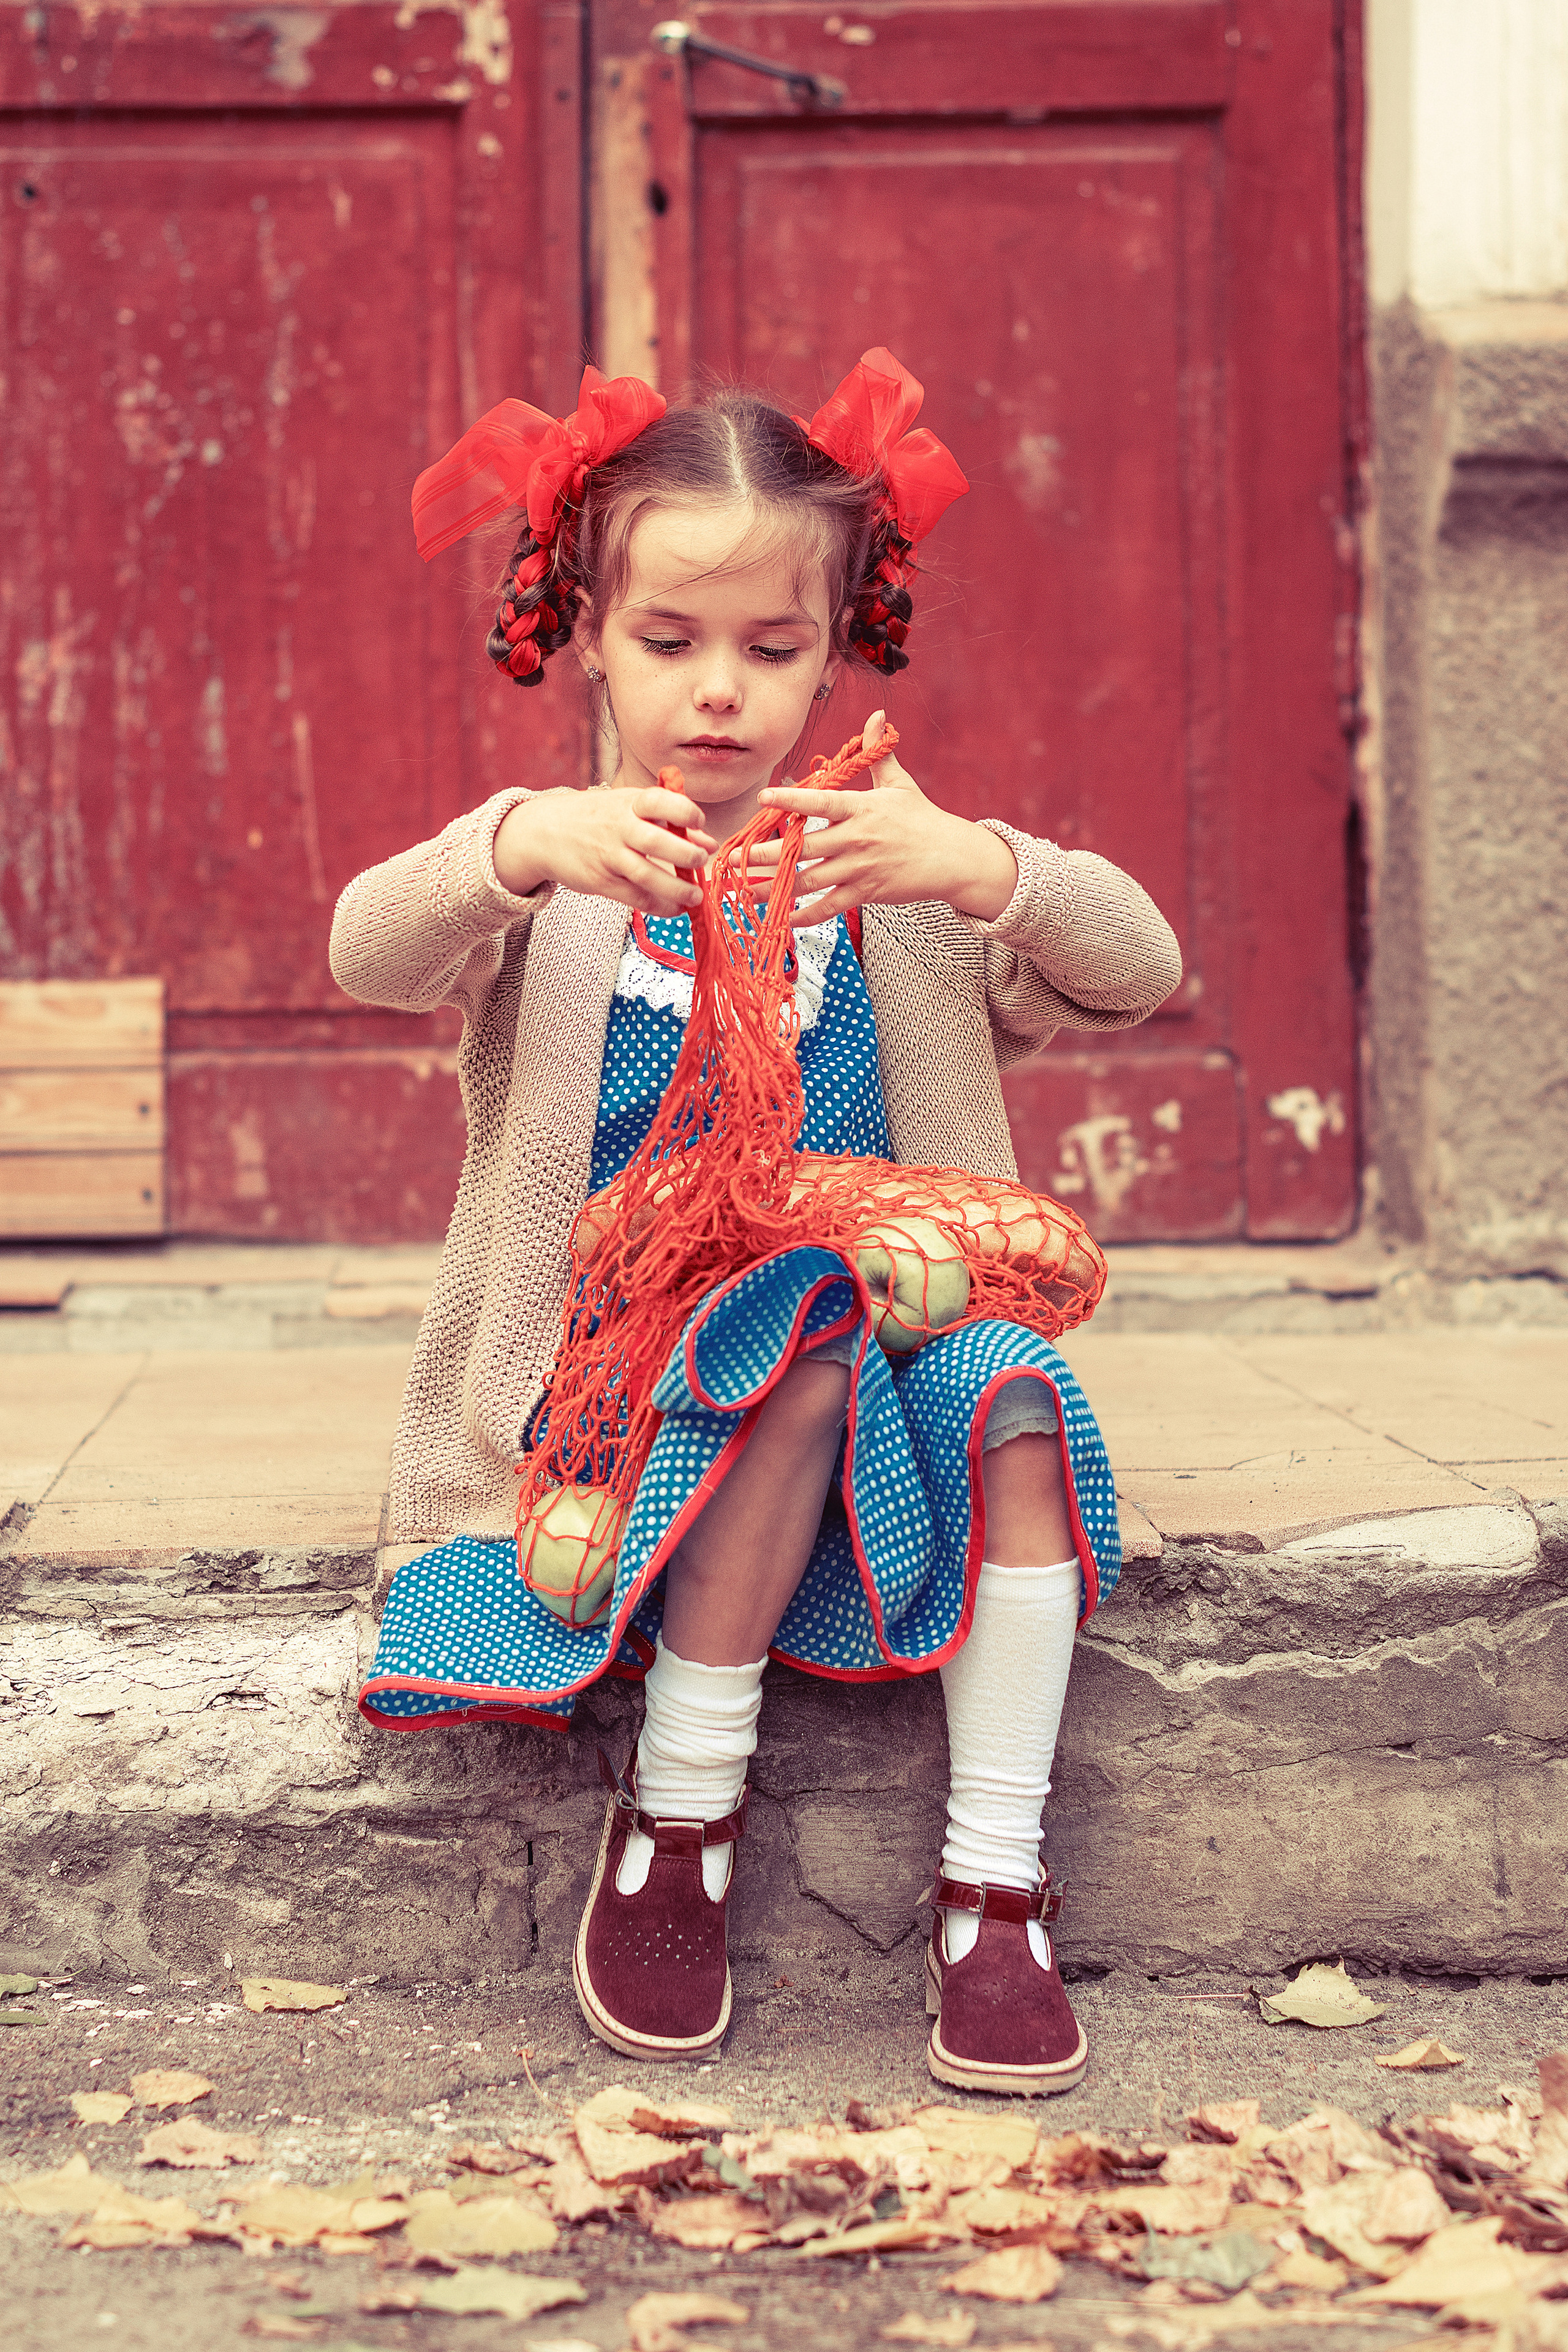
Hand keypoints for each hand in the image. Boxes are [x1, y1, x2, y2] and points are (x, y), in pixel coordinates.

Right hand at [493, 784, 715, 914]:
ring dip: (677, 888)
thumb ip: (670, 823)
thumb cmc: (598, 817)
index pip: (660, 801)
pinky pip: (635, 897)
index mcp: (629, 802)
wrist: (544, 832)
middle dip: (686, 854)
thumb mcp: (630, 808)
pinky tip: (675, 907)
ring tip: (695, 895)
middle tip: (701, 861)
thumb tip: (709, 843)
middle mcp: (618, 827)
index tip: (699, 823)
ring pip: (646, 875)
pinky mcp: (600, 880)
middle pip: (656, 842)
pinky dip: (659, 906)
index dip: (685, 812)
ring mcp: (608, 855)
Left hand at [753, 711, 1017, 925]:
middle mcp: (855, 839)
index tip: (762, 797)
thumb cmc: (922, 818)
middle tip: (732, 859)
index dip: (790, 799)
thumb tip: (876, 715)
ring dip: (774, 888)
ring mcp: (859, 870)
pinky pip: (828, 907)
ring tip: (745, 891)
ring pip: (808, 881)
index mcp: (860, 808)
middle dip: (764, 855)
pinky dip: (805, 915)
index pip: (820, 801)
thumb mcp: (899, 783)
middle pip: (801, 848)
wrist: (952, 858)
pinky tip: (783, 919)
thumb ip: (878, 753)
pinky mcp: (865, 894)